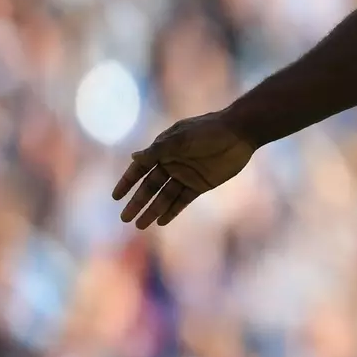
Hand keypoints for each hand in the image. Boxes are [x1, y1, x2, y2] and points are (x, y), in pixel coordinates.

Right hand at [112, 111, 255, 228]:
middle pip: (150, 186)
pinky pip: (182, 200)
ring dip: (153, 210)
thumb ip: (159, 150)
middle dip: (137, 202)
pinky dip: (172, 210)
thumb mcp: (181, 138)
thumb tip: (133, 157)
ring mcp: (186, 175)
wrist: (240, 132)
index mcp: (164, 149)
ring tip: (140, 225)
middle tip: (125, 218)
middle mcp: (172, 163)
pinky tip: (160, 221)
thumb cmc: (208, 130)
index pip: (140, 168)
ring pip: (165, 196)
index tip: (116, 197)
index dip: (127, 182)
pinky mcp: (201, 184)